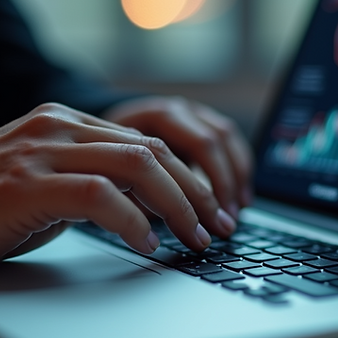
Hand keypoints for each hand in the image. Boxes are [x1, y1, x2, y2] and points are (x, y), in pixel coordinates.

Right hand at [0, 103, 236, 271]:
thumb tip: (152, 204)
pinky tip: (145, 243)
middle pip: (151, 149)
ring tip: (193, 238)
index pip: (146, 141)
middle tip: (215, 227)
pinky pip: (99, 195)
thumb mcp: (48, 183)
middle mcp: (58, 126)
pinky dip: (133, 221)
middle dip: (194, 191)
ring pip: (136, 165)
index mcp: (66, 121)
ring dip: (177, 206)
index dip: (186, 177)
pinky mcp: (27, 183)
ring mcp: (42, 150)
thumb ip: (94, 180)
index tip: (209, 210)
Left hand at [102, 96, 252, 218]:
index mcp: (154, 117)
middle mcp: (177, 110)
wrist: (98, 137)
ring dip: (234, 179)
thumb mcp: (111, 177)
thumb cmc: (104, 163)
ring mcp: (193, 113)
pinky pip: (231, 141)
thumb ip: (136, 192)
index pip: (191, 147)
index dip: (197, 191)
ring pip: (226, 138)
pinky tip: (240, 199)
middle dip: (221, 188)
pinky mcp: (205, 123)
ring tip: (233, 215)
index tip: (199, 227)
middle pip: (211, 142)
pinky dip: (239, 170)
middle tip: (222, 226)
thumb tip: (161, 223)